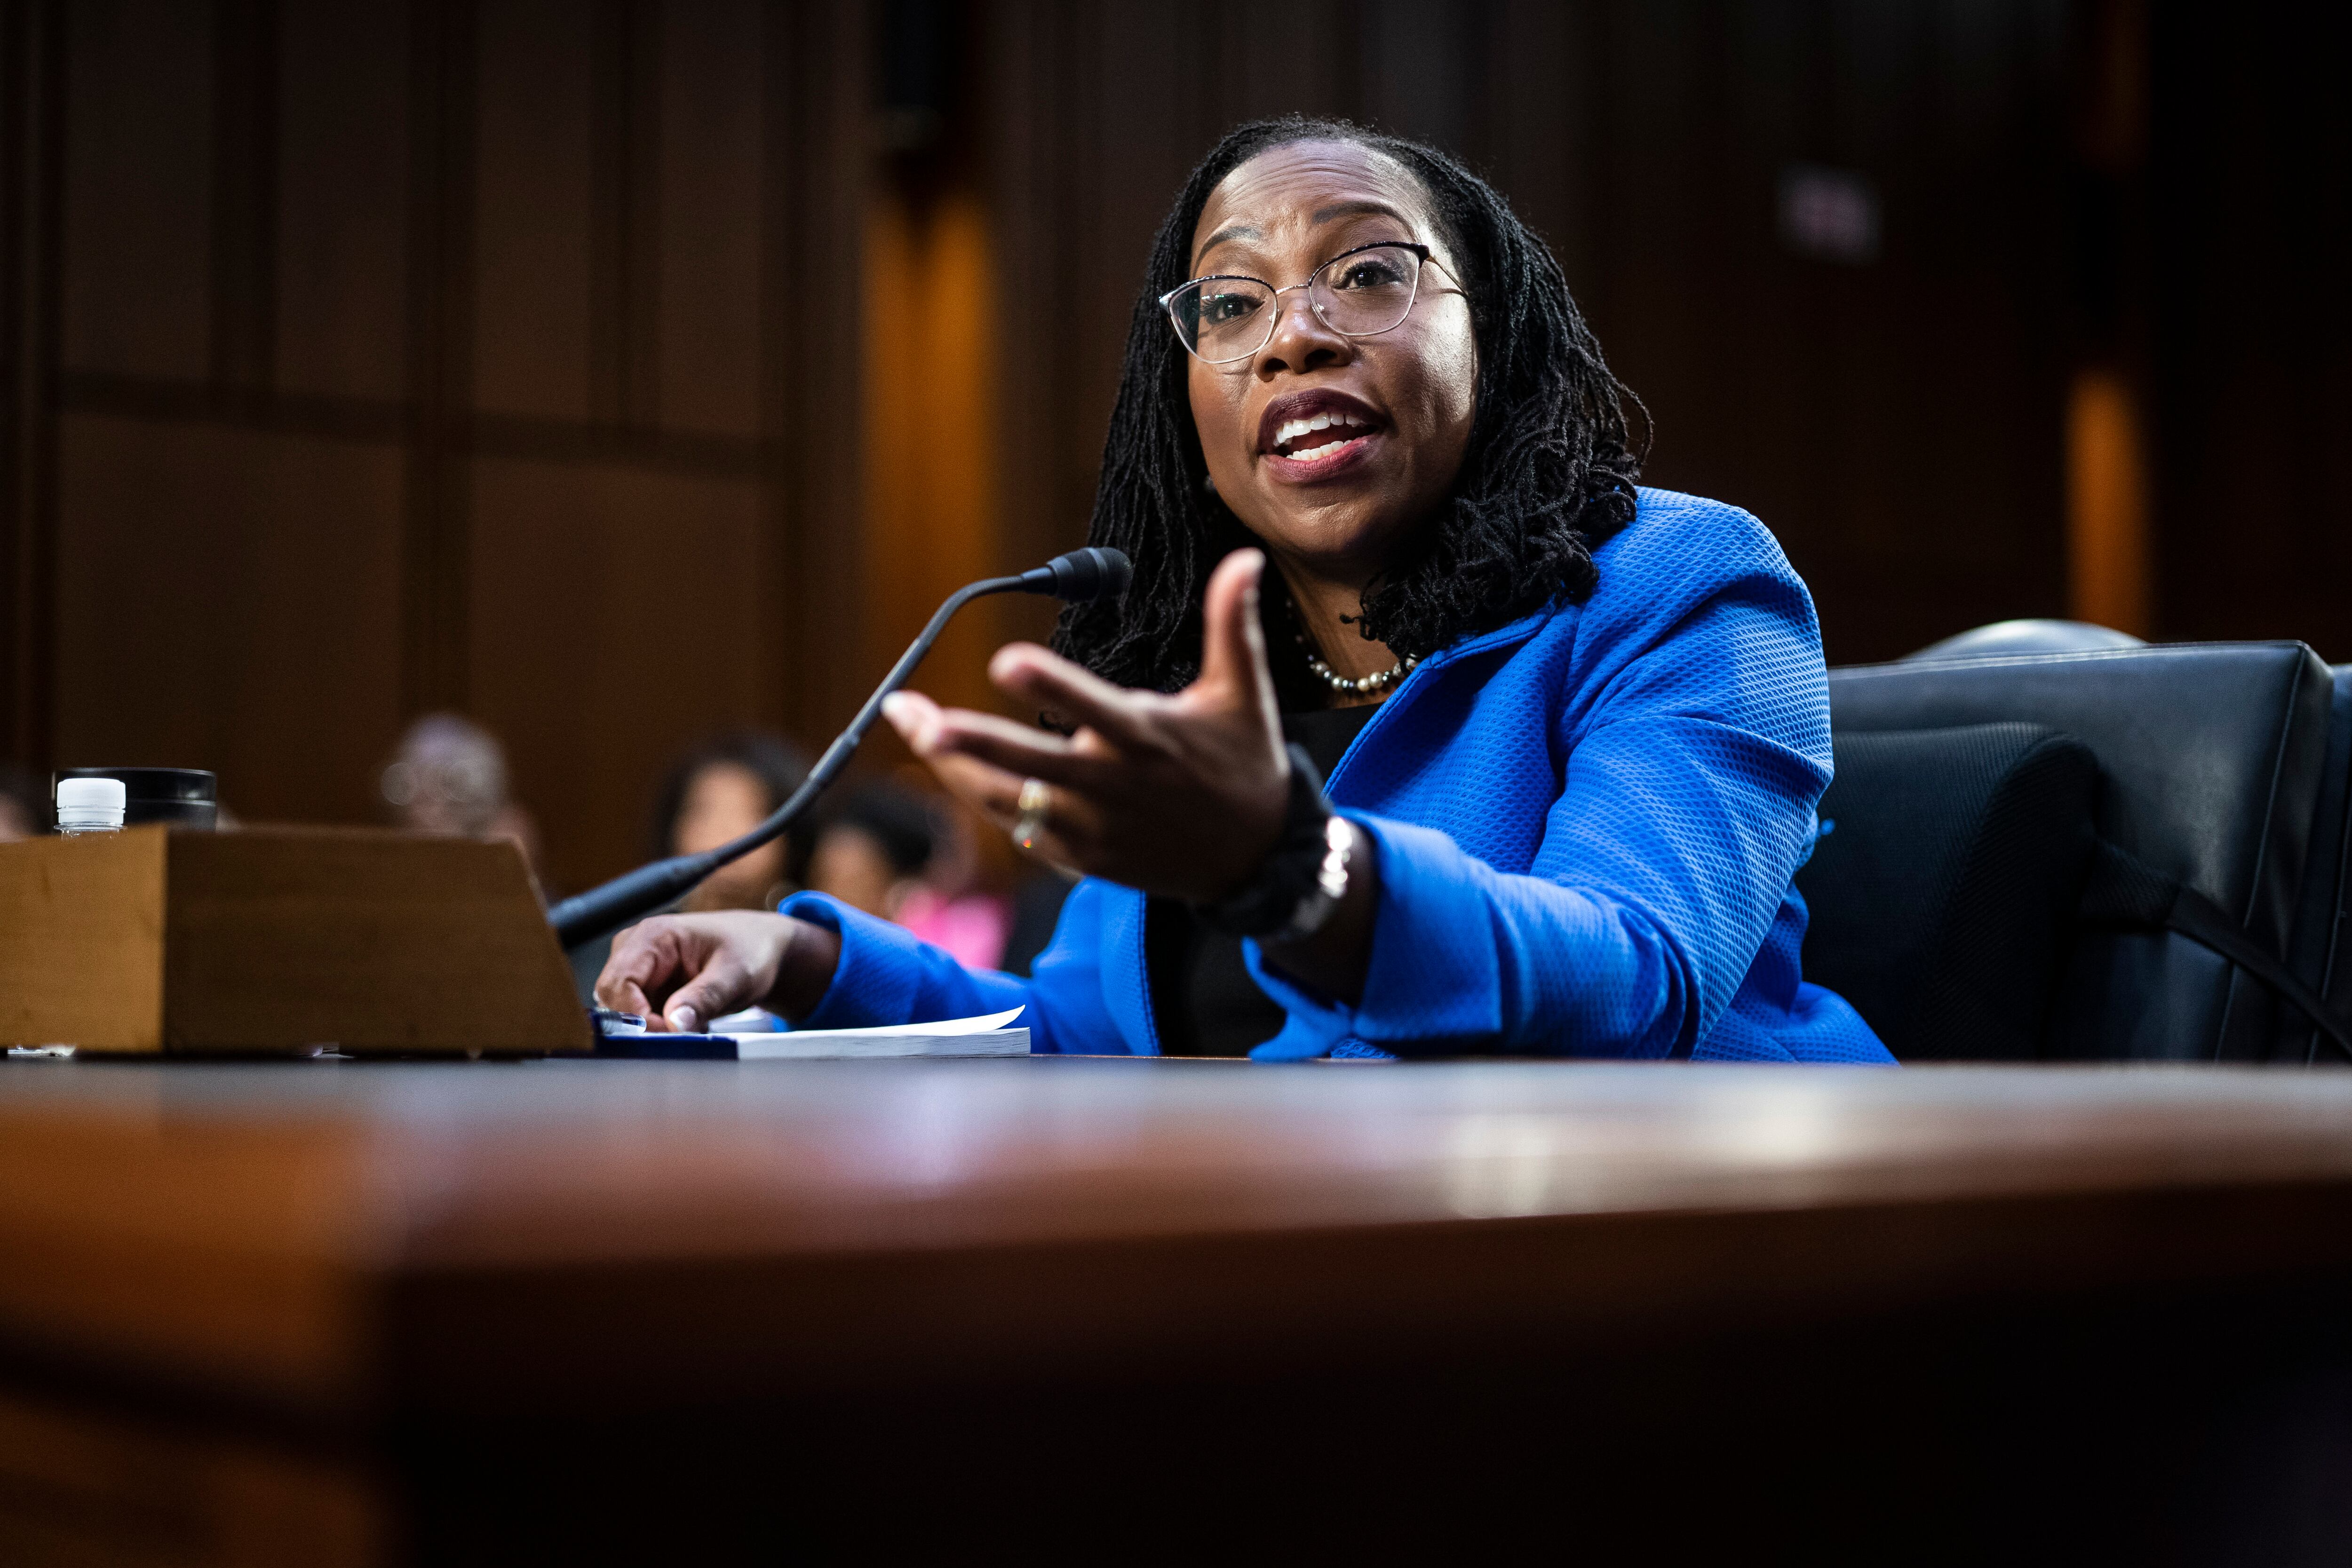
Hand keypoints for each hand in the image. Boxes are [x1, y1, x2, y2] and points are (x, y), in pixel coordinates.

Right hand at [594, 911, 841, 1030]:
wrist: (761, 950)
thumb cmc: (750, 950)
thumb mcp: (735, 975)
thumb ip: (705, 998)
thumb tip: (674, 1024)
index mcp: (653, 935)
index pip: (620, 982)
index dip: (635, 1014)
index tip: (666, 1032)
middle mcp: (636, 949)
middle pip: (614, 998)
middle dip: (642, 1024)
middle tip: (681, 1034)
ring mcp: (638, 968)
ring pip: (623, 1012)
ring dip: (652, 1028)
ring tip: (692, 1024)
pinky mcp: (645, 987)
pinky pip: (637, 1017)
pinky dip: (659, 1027)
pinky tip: (687, 1023)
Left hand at [882, 549, 1289, 902]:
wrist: (1252, 859)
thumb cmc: (1244, 764)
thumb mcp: (1244, 695)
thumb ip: (1232, 625)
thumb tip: (1244, 560)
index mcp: (1149, 739)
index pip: (1092, 708)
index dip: (1049, 685)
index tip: (1004, 661)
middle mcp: (1113, 786)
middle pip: (1031, 764)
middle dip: (971, 742)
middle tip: (919, 719)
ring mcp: (1092, 828)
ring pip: (1009, 800)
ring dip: (957, 768)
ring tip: (914, 726)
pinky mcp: (1081, 857)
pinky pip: (1019, 828)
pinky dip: (983, 798)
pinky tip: (949, 765)